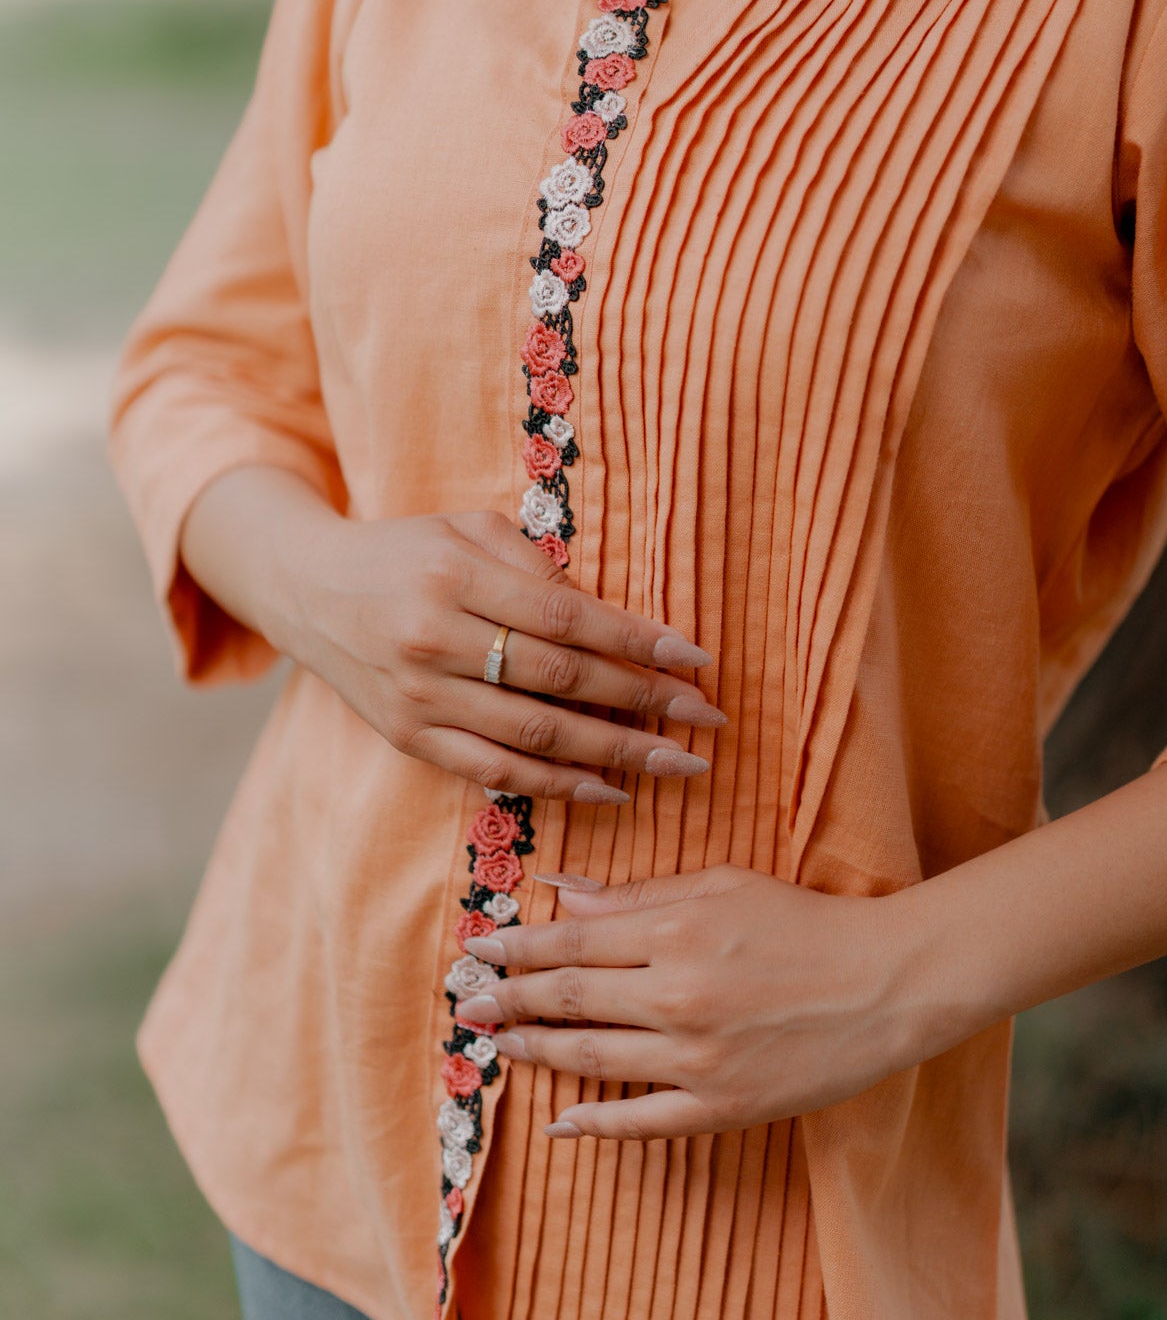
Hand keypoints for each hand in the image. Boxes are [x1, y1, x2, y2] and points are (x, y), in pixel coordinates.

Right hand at [182, 470, 725, 800]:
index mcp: (456, 575)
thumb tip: (614, 618)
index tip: (696, 660)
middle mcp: (434, 638)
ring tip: (679, 763)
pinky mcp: (408, 737)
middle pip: (560, 680)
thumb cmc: (407, 551)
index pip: (569, 617)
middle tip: (707, 718)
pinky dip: (557, 785)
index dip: (638, 642)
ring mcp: (418, 696)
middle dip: (644, 702)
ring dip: (616, 754)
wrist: (306, 587)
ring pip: (534, 735)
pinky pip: (494, 771)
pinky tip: (611, 791)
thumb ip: (537, 567)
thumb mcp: (467, 528)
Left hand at [453, 865, 927, 1138]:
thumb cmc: (804, 923)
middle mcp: (678, 996)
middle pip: (570, 998)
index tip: (480, 948)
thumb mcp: (722, 887)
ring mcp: (698, 1059)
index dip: (519, 947)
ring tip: (499, 1046)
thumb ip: (637, 898)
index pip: (573, 942)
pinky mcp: (722, 1106)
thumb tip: (561, 896)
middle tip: (470, 1002)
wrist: (886, 984)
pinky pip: (641, 1121)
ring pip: (592, 1058)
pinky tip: (560, 1119)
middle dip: (511, 999)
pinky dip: (594, 1123)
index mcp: (678, 932)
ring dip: (537, 1051)